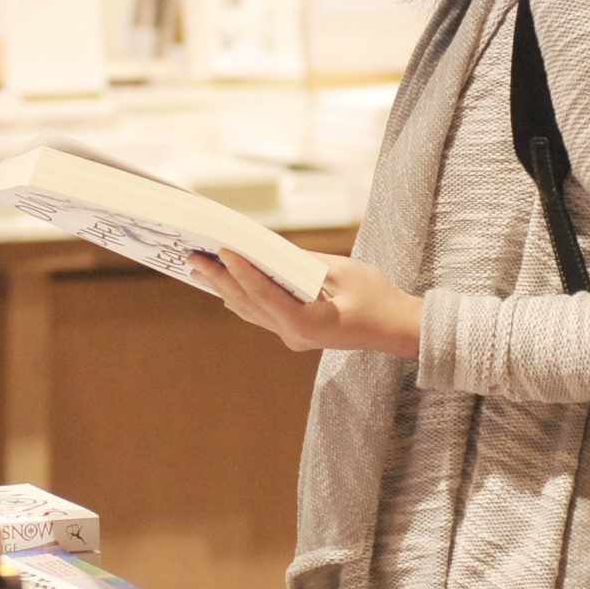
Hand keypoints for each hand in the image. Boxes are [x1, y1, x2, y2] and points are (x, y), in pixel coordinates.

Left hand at [187, 250, 422, 356]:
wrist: (396, 328)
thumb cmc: (376, 298)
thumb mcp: (343, 272)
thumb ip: (304, 264)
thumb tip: (269, 251)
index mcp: (308, 323)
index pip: (266, 296)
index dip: (242, 272)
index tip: (223, 251)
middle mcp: (295, 335)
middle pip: (250, 304)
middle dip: (221, 278)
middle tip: (193, 257)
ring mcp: (293, 337)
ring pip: (251, 311)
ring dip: (225, 288)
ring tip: (199, 268)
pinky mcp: (295, 332)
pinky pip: (261, 314)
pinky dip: (242, 297)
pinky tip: (225, 286)